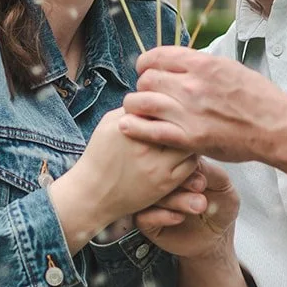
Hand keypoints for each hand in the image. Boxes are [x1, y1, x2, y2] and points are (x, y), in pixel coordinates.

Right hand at [48, 108, 197, 252]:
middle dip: (185, 118)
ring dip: (191, 138)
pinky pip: (191, 165)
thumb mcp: (108, 124)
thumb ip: (131, 109)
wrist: (93, 193)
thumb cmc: (100, 155)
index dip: (171, 101)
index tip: (173, 103)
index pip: (161, 105)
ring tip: (187, 135)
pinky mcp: (165, 184)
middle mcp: (144, 145)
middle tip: (188, 117)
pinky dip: (192, 156)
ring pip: (190, 144)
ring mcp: (156, 166)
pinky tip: (184, 153)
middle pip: (179, 123)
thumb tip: (153, 93)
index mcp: (129, 126)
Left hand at [120, 46, 282, 160]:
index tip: (145, 70)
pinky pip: (151, 130)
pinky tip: (128, 126)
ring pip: (142, 102)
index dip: (146, 63)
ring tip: (136, 110)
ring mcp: (189, 112)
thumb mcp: (230, 68)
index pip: (158, 56)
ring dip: (135, 105)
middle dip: (142, 86)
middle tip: (145, 94)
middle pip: (147, 79)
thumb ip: (202, 66)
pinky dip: (135, 127)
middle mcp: (192, 85)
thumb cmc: (258, 98)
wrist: (275, 126)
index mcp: (203, 64)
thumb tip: (181, 64)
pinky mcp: (190, 138)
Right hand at [136, 159, 239, 258]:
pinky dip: (162, 216)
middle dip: (181, 181)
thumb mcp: (223, 186)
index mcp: (178, 166)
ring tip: (199, 205)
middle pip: (159, 173)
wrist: (216, 239)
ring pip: (152, 195)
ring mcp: (152, 200)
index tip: (202, 178)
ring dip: (176, 200)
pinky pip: (144, 216)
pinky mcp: (146, 221)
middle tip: (200, 188)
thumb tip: (194, 160)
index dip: (186, 164)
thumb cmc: (220, 208)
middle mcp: (162, 181)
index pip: (172, 156)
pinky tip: (179, 217)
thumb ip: (209, 171)